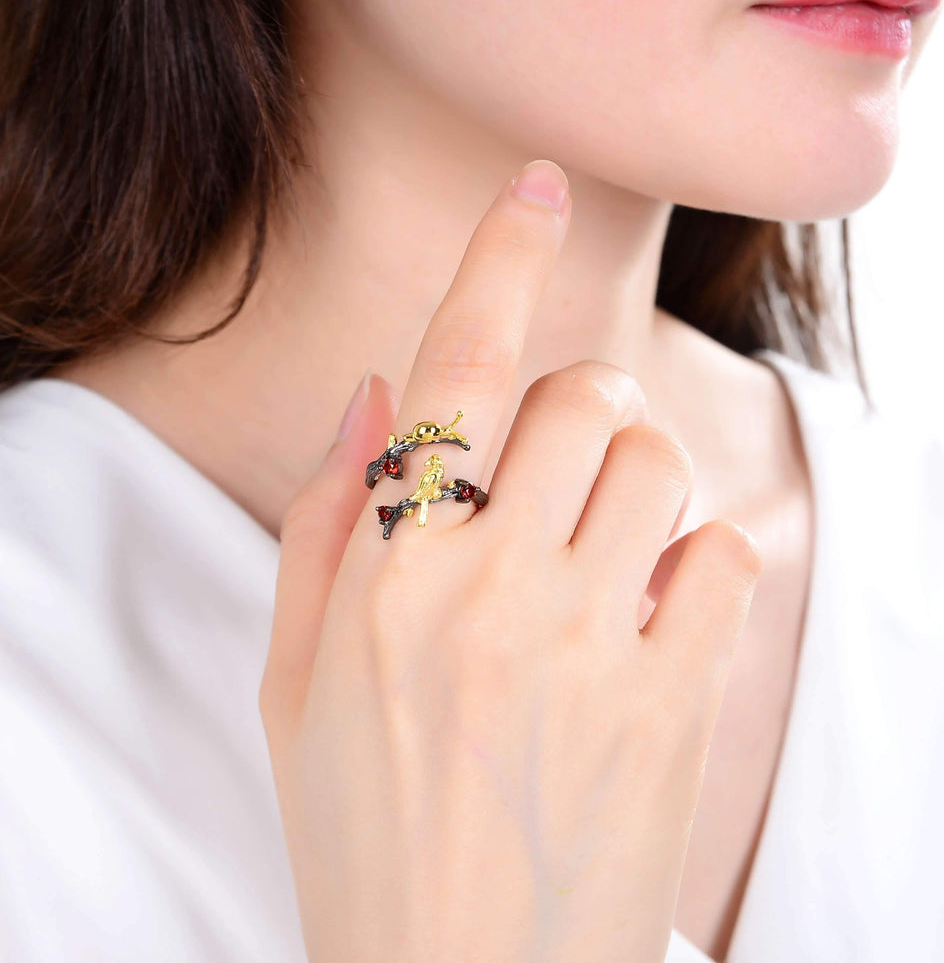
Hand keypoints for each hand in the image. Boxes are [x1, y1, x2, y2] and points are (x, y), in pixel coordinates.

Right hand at [260, 159, 762, 961]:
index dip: (496, 260)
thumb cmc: (364, 830)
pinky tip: (645, 615)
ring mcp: (597, 648)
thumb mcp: (296, 682)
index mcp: (392, 582)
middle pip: (582, 397)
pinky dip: (689, 559)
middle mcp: (497, 594)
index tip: (534, 185)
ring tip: (592, 551)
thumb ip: (325, 525)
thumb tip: (374, 397)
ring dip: (627, 477)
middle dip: (571, 406)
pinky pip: (720, 556)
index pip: (455, 373)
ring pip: (656, 461)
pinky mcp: (677, 704)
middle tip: (547, 470)